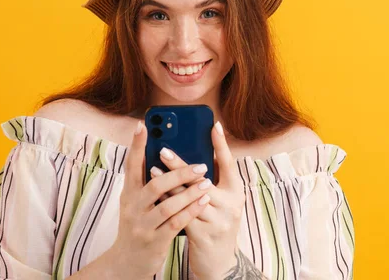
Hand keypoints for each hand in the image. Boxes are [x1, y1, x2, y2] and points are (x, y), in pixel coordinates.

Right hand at [110, 121, 211, 278]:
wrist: (125, 262)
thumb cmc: (137, 225)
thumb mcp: (136, 203)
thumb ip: (147, 182)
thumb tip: (166, 157)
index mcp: (128, 194)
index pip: (131, 165)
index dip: (136, 145)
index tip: (143, 125)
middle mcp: (133, 207)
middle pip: (155, 184)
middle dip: (179, 172)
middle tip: (201, 164)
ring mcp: (142, 225)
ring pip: (168, 204)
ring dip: (189, 192)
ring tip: (207, 181)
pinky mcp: (154, 240)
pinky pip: (176, 222)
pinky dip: (191, 210)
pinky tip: (204, 200)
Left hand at [150, 121, 246, 278]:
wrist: (220, 264)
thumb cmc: (217, 225)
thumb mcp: (222, 202)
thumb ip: (213, 180)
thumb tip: (197, 154)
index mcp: (236, 192)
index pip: (229, 163)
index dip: (221, 144)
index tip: (214, 125)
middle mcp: (230, 204)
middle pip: (202, 178)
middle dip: (180, 163)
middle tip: (162, 149)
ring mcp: (218, 220)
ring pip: (188, 196)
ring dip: (168, 182)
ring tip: (152, 169)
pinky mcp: (203, 235)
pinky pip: (180, 214)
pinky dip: (167, 202)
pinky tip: (155, 194)